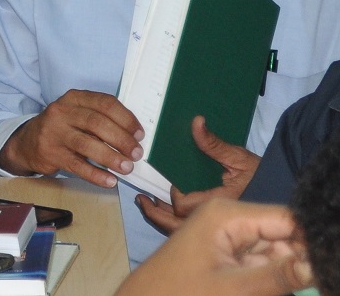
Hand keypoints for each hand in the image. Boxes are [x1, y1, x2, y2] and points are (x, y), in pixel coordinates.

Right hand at [0, 89, 142, 186]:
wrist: (28, 143)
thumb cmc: (63, 128)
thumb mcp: (77, 115)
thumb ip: (101, 119)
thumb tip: (134, 137)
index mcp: (74, 98)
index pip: (104, 103)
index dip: (125, 119)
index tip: (139, 134)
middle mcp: (62, 112)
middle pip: (96, 122)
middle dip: (121, 139)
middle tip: (136, 153)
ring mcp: (54, 132)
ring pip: (86, 143)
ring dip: (110, 157)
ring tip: (126, 168)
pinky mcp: (50, 153)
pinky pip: (76, 165)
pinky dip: (95, 174)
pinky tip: (109, 181)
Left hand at [116, 198, 310, 295]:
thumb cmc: (180, 293)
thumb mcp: (235, 288)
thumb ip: (279, 275)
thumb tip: (317, 264)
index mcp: (228, 214)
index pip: (288, 218)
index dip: (309, 242)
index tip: (323, 267)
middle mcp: (229, 217)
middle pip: (284, 235)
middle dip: (297, 259)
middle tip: (295, 283)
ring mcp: (227, 235)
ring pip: (275, 251)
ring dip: (282, 272)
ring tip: (254, 282)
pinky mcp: (226, 253)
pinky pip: (260, 261)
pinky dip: (268, 277)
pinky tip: (259, 287)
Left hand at [136, 116, 261, 234]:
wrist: (279, 192)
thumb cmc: (261, 175)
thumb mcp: (239, 157)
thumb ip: (215, 144)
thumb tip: (196, 122)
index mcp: (220, 202)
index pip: (186, 206)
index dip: (175, 196)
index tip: (172, 184)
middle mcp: (214, 219)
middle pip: (177, 224)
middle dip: (157, 213)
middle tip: (141, 199)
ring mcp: (214, 227)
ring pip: (180, 231)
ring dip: (161, 219)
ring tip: (146, 205)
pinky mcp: (214, 229)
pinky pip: (187, 232)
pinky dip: (171, 223)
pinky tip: (161, 212)